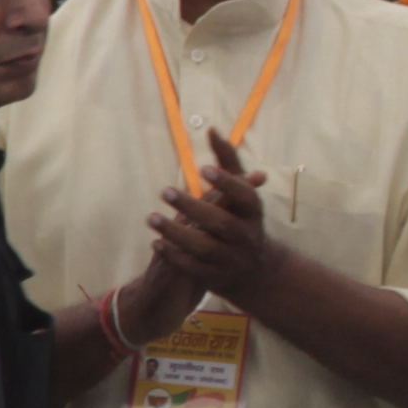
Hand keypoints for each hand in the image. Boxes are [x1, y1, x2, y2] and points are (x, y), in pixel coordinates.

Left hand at [146, 137, 280, 316]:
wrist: (257, 271)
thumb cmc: (242, 219)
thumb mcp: (241, 194)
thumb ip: (227, 163)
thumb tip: (210, 129)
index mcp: (253, 213)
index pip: (245, 196)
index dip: (228, 184)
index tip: (204, 170)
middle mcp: (247, 236)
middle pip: (221, 223)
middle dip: (193, 207)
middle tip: (165, 191)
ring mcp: (232, 259)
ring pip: (204, 248)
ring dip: (176, 233)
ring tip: (151, 218)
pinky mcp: (217, 278)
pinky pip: (194, 269)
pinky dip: (174, 257)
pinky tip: (156, 243)